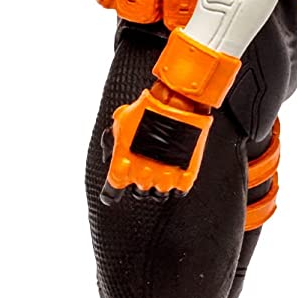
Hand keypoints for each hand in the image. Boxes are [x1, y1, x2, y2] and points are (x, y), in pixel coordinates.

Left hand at [100, 84, 211, 204]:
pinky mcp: (185, 177)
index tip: (111, 194)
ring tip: (161, 170)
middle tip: (145, 167)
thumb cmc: (149, 108)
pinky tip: (175, 176)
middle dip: (140, 180)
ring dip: (158, 183)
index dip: (111, 193)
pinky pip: (179, 192)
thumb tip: (114, 139)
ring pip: (158, 194)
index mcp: (122, 165)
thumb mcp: (123, 119)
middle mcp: (142, 175)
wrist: (178, 103)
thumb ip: (116, 135)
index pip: (112, 190)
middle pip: (137, 192)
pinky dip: (176, 186)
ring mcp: (164, 178)